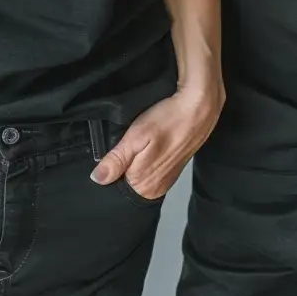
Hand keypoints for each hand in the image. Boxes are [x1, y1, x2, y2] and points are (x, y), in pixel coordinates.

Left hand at [91, 82, 223, 200]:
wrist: (200, 106)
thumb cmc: (168, 120)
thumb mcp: (136, 136)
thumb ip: (116, 160)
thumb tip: (96, 179)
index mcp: (145, 187)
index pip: (116, 189)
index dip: (110, 173)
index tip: (111, 157)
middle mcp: (157, 189)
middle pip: (129, 184)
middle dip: (122, 169)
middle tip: (124, 147)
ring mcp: (167, 179)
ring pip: (141, 175)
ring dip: (136, 163)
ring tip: (136, 145)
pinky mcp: (174, 168)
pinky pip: (153, 169)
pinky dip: (148, 159)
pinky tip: (149, 145)